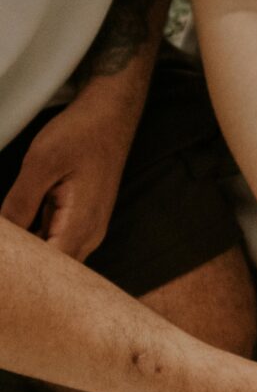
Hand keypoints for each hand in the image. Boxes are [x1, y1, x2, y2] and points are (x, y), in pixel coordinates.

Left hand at [0, 94, 135, 259]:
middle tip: (9, 256)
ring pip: (57, 258)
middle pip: (56, 270)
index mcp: (81, 226)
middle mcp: (89, 236)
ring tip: (11, 246)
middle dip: (28, 265)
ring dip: (33, 254)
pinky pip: (59, 243)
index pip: (51, 270)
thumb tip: (3, 232)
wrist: (110, 120)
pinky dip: (39, 241)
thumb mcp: (41, 163)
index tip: (9, 262)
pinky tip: (20, 232)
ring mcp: (88, 231)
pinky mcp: (83, 222)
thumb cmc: (81, 136)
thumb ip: (20, 202)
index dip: (26, 270)